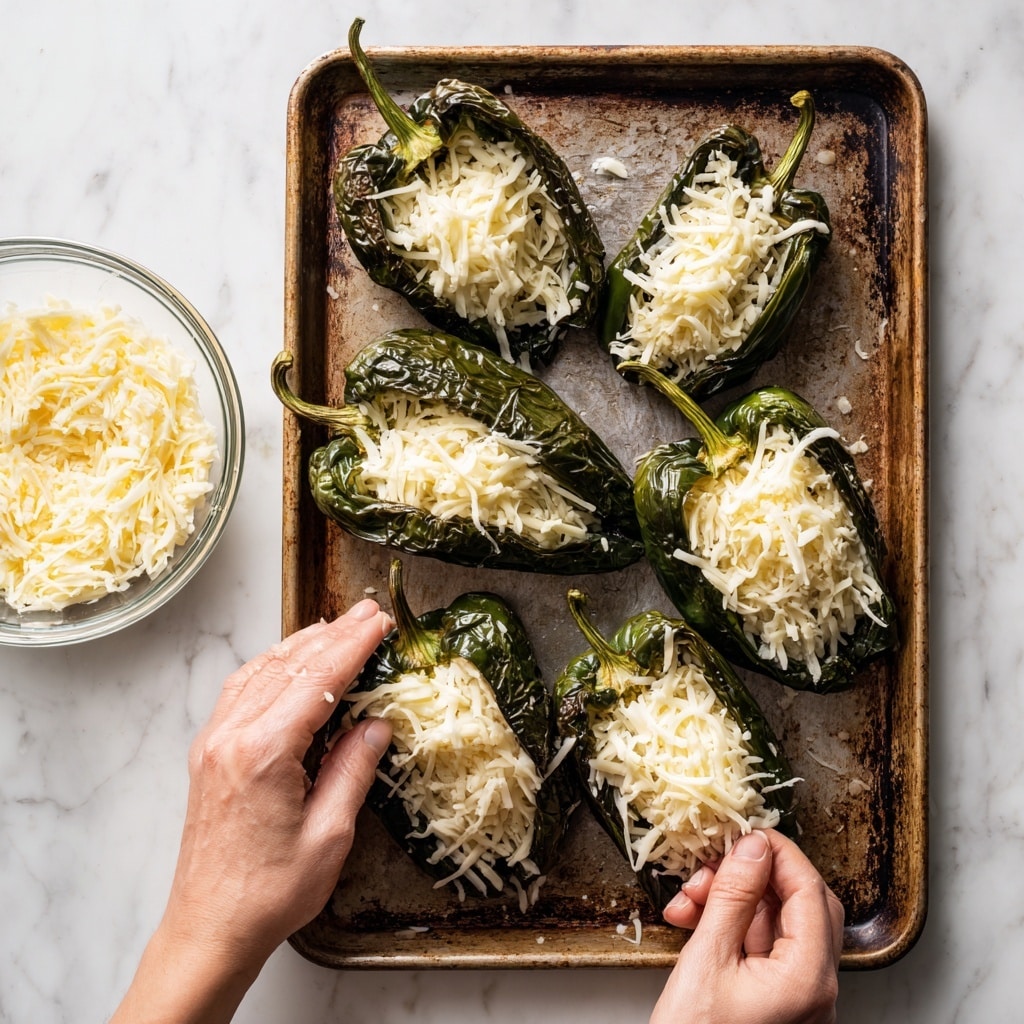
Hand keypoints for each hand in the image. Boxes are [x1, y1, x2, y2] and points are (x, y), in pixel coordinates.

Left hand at [111, 600, 393, 1023]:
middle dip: (334, 635)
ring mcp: (214, 741)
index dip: (354, 646)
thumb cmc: (269, 893)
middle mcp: (232, 736)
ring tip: (337, 626)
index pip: (318, 679)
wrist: (210, 928)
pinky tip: (289, 660)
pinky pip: (241, 690)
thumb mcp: (329, 834)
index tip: (381, 623)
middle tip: (369, 612)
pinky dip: (272, 665)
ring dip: (303, 645)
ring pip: (262, 671)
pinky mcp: (209, 752)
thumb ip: (352, 770)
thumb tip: (375, 725)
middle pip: (290, 665)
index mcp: (264, 752)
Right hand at [650, 829, 843, 1023]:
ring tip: (689, 901)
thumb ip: (734, 898)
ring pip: (777, 924)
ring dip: (733, 902)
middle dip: (752, 877)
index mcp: (808, 978)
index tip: (744, 832)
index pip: (809, 890)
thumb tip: (752, 847)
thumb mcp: (706, 960)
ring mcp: (798, 998)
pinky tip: (694, 921)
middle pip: (800, 905)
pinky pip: (762, 949)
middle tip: (713, 866)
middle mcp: (815, 989)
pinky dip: (730, 928)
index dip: (778, 852)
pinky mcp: (777, 1003)